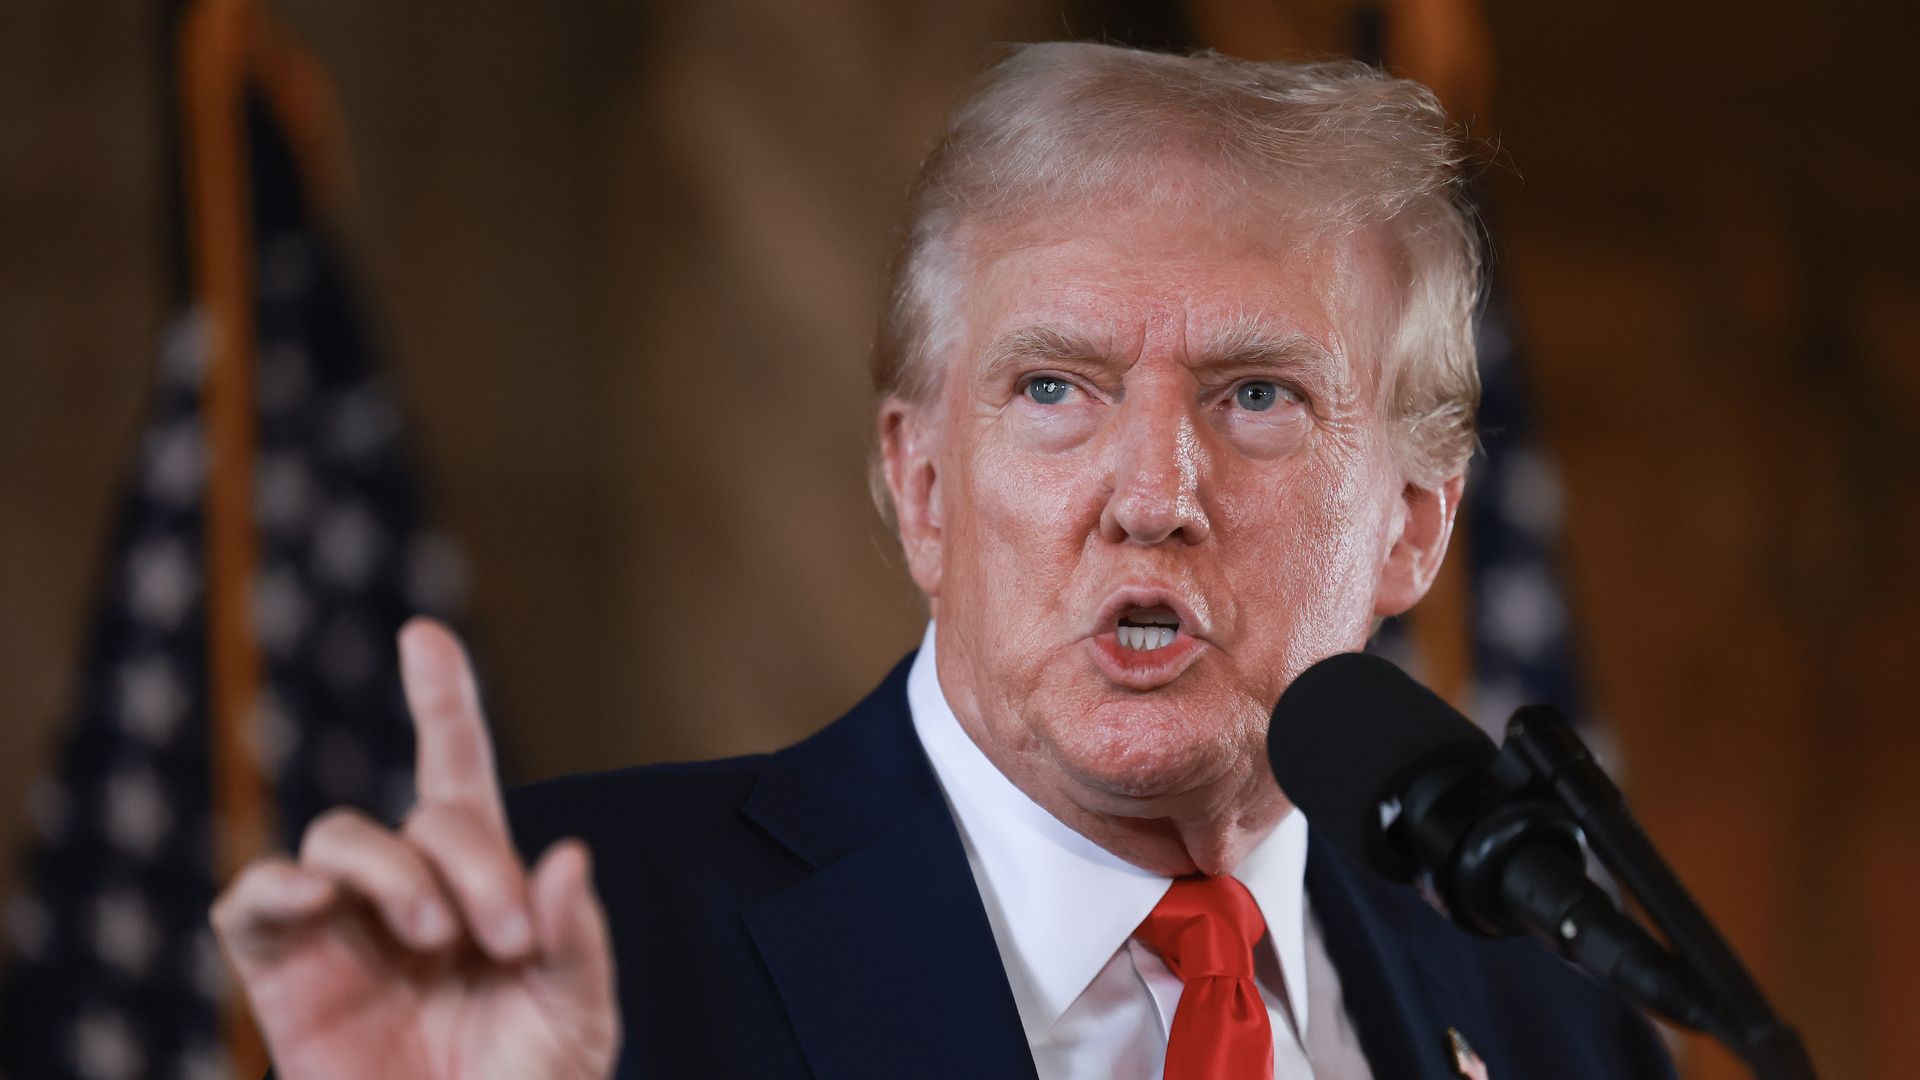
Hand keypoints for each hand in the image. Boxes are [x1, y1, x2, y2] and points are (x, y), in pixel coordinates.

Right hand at [211, 618, 619, 1078]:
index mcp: (481, 889)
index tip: (425, 635)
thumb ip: (575, 939)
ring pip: (342, 835)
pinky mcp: (283, 974)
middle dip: (472, 861)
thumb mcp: (577, 1017)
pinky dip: (278, 883)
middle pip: (422, 814)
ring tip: (434, 937)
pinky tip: (316, 899)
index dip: (441, 701)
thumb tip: (566, 854)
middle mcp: (407, 894)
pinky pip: (253, 899)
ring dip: (395, 871)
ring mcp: (341, 929)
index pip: (458, 775)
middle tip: (502, 936)